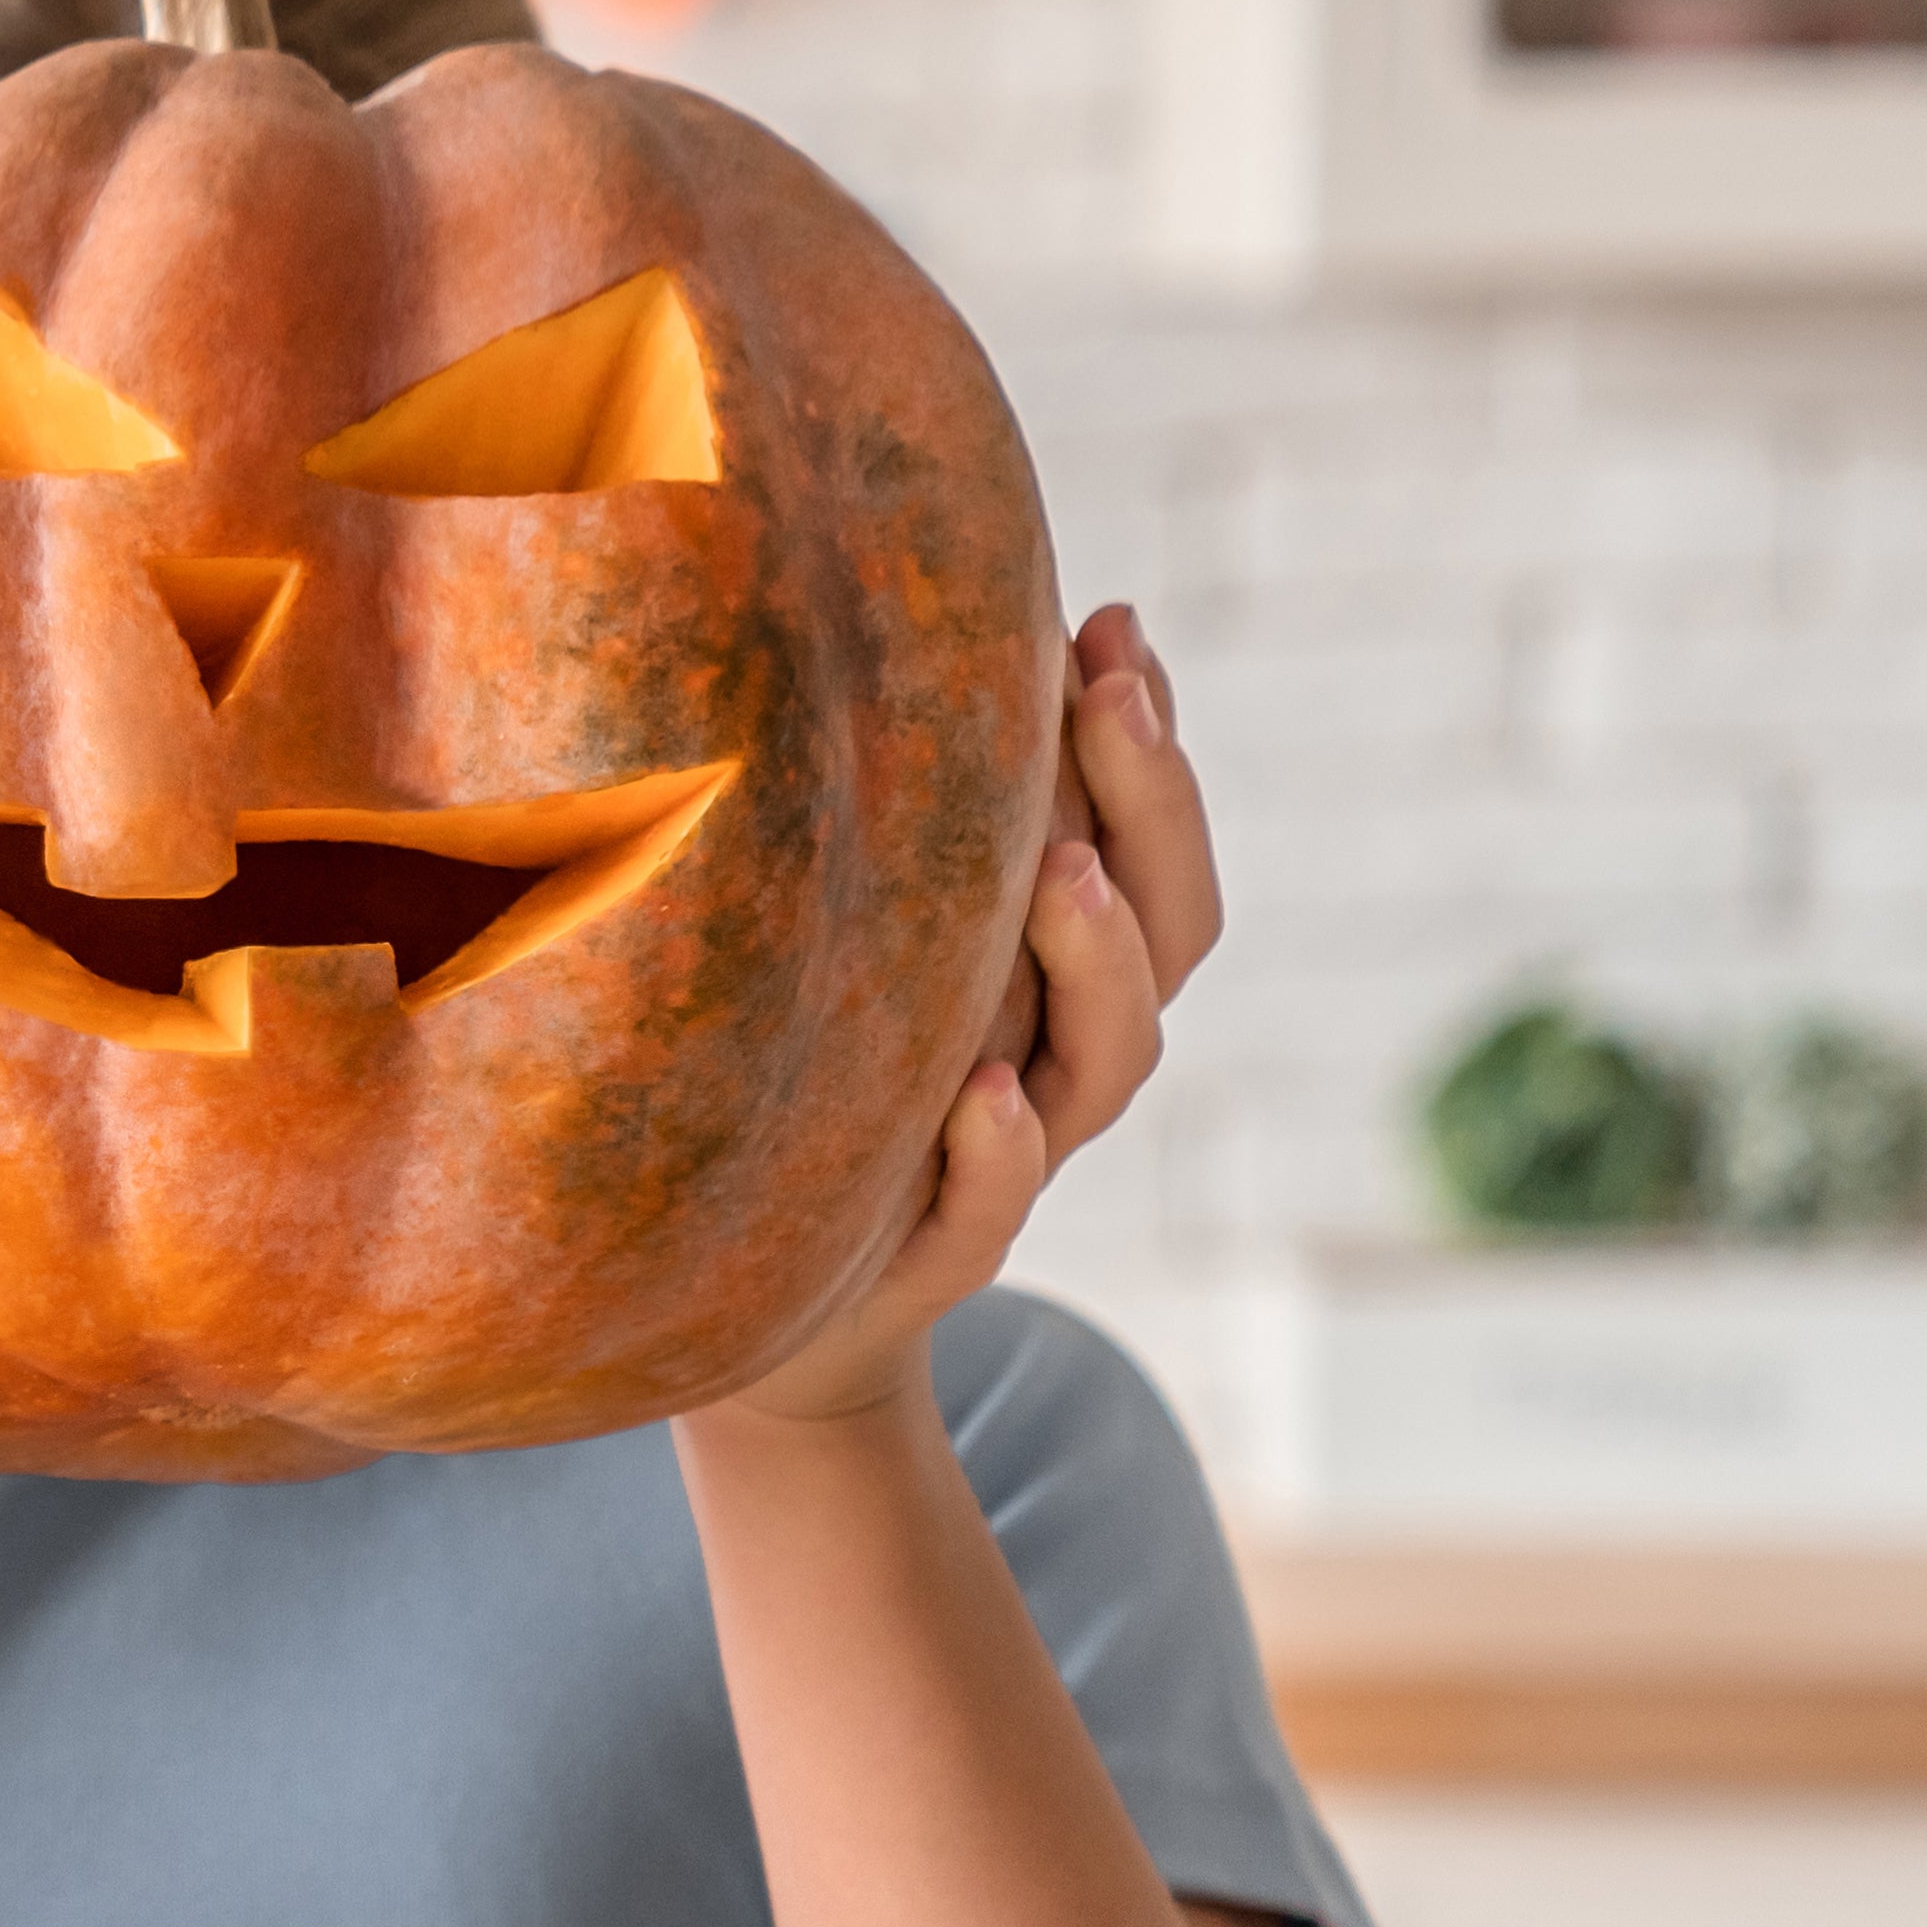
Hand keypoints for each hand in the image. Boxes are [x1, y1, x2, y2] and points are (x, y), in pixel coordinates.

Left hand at [722, 606, 1219, 1426]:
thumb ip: (920, 830)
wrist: (758, 1304)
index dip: (1152, 747)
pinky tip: (985, 1090)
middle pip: (1167, 934)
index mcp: (1067, 978)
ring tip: (1061, 869)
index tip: (1110, 622)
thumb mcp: (877, 946)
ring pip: (1107, 1060)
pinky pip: (988, 1210)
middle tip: (1110, 693)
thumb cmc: (827, 1086)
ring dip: (1097, 958)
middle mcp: (1064, 1057)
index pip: (1155, 854)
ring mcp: (1010, 1157)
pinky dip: (1000, 1151)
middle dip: (1149, 805)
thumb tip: (899, 635)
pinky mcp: (932, 1254)